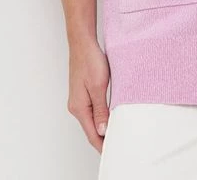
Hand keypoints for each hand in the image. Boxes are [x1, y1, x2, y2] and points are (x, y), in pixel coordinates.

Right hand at [67, 38, 110, 152]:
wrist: (82, 43)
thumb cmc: (90, 61)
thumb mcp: (99, 86)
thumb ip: (101, 110)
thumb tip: (102, 130)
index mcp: (79, 108)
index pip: (92, 134)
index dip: (103, 145)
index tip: (114, 152)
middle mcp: (76, 106)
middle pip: (91, 130)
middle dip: (104, 139)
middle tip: (120, 145)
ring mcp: (79, 100)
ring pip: (92, 120)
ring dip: (103, 128)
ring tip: (117, 134)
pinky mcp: (82, 93)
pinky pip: (92, 111)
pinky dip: (101, 117)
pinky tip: (109, 117)